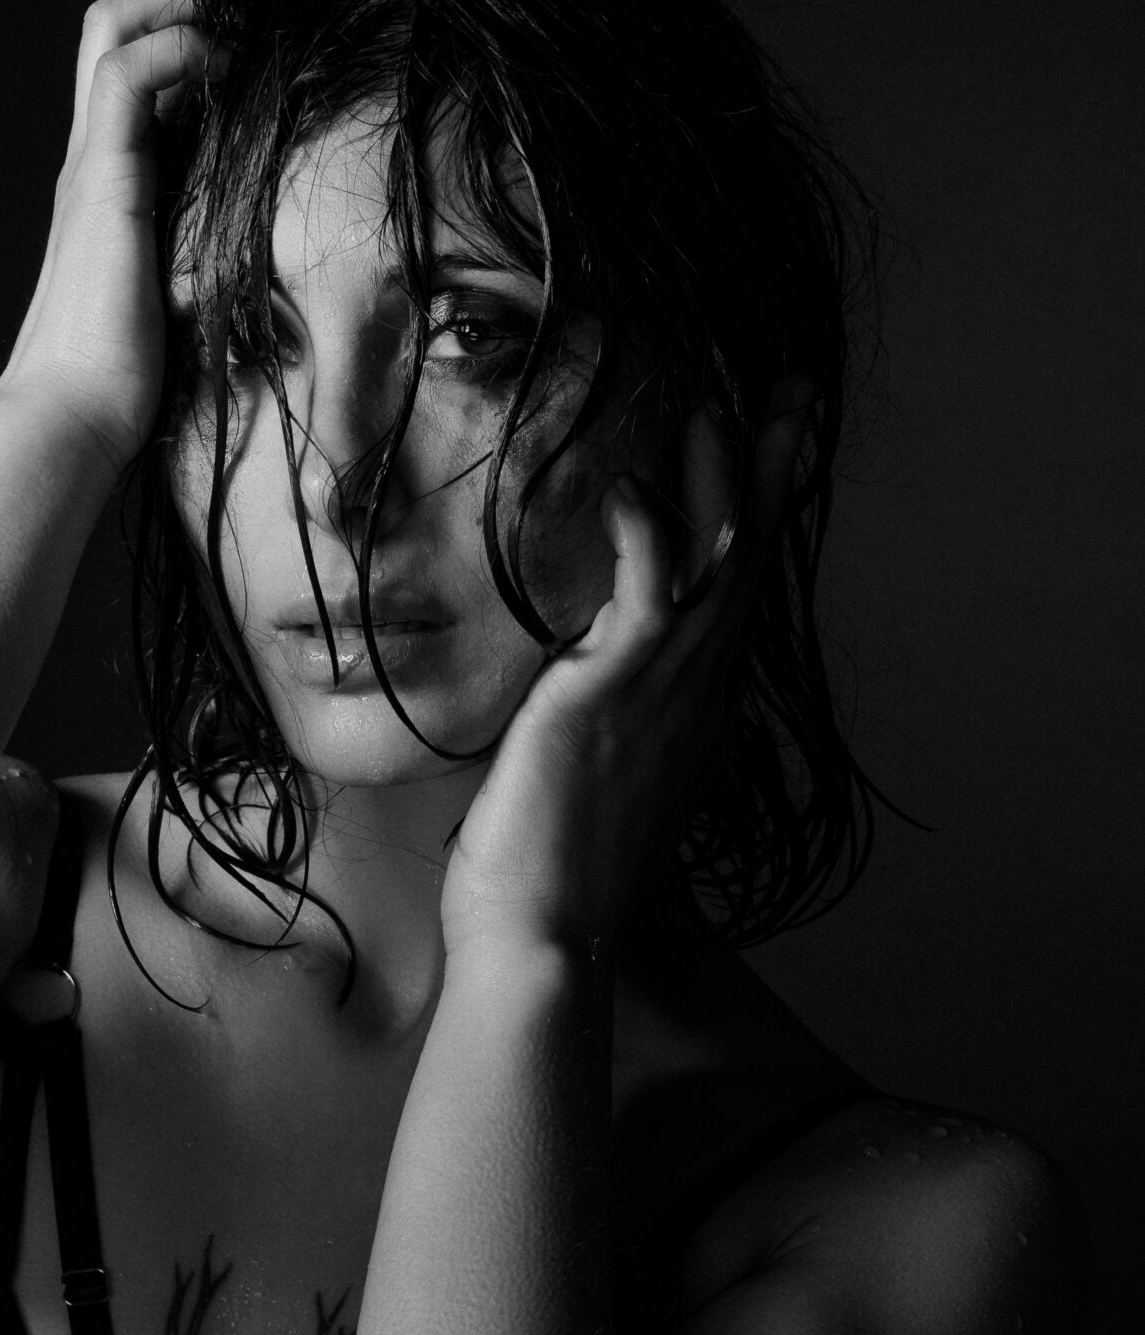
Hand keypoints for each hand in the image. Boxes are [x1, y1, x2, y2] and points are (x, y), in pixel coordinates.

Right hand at [0, 0, 223, 478]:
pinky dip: (177, 48)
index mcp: (109, 191)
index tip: (245, 40)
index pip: (131, 76)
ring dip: (180, 4)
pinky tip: (225, 67)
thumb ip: (202, 269)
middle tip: (242, 3)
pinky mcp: (103, 182)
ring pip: (112, 29)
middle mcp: (92, 165)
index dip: (182, 38)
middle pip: (108, 29)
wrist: (72, 422)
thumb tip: (253, 271)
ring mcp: (92, 168)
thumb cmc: (122, 390)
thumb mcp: (179, 309)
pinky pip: (127, 75)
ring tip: (240, 15)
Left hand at [439, 387, 811, 962]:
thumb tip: (586, 715)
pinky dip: (646, 533)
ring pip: (713, 563)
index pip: (736, 599)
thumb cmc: (550, 883)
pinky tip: (636, 482)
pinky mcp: (610, 696)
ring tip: (719, 403)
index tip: (770, 460)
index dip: (757, 523)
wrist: (544, 939)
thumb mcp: (594, 791)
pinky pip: (644, 594)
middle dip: (771, 472)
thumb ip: (604, 738)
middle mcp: (695, 698)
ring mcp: (661, 695)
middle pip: (747, 561)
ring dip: (719, 479)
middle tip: (791, 395)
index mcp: (695, 718)